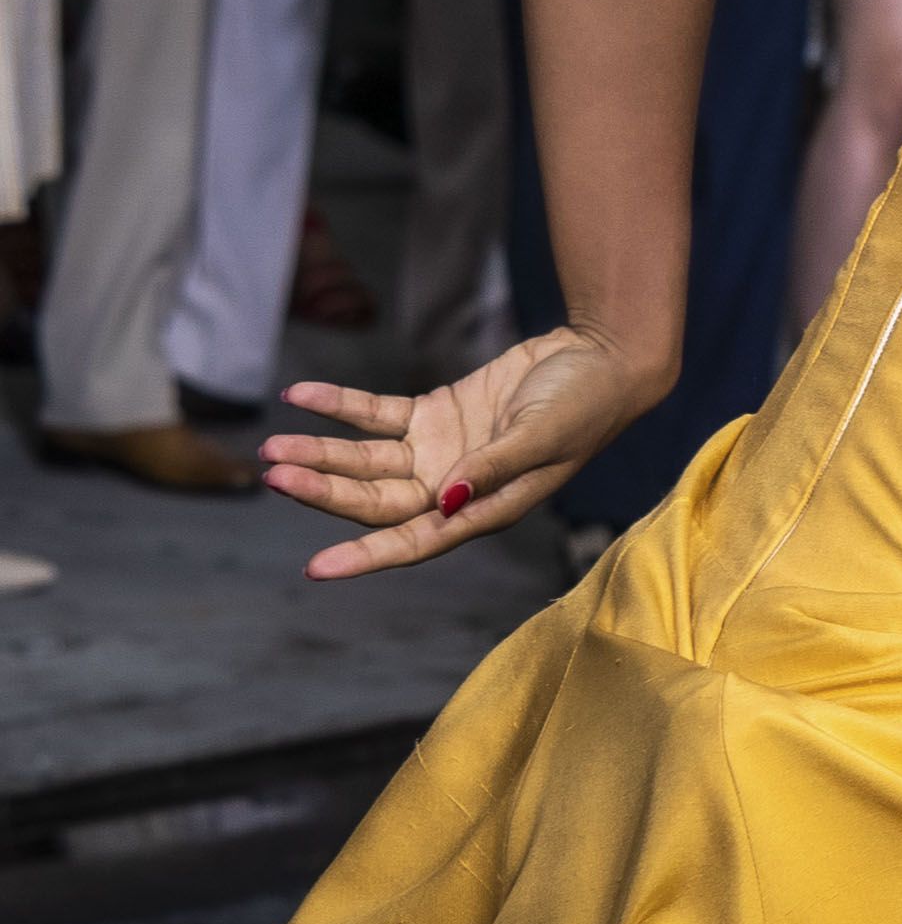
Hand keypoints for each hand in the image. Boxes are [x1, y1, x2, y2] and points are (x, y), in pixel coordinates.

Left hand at [263, 325, 661, 578]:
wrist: (603, 355)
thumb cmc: (587, 404)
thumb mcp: (544, 436)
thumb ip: (493, 467)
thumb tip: (444, 499)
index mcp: (483, 508)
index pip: (414, 540)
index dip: (365, 556)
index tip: (316, 569)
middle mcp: (452, 488)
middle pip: (376, 500)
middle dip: (325, 491)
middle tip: (276, 474)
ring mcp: (440, 451)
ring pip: (366, 461)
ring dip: (321, 453)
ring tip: (275, 445)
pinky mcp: (436, 414)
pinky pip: (375, 414)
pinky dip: (338, 407)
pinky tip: (301, 395)